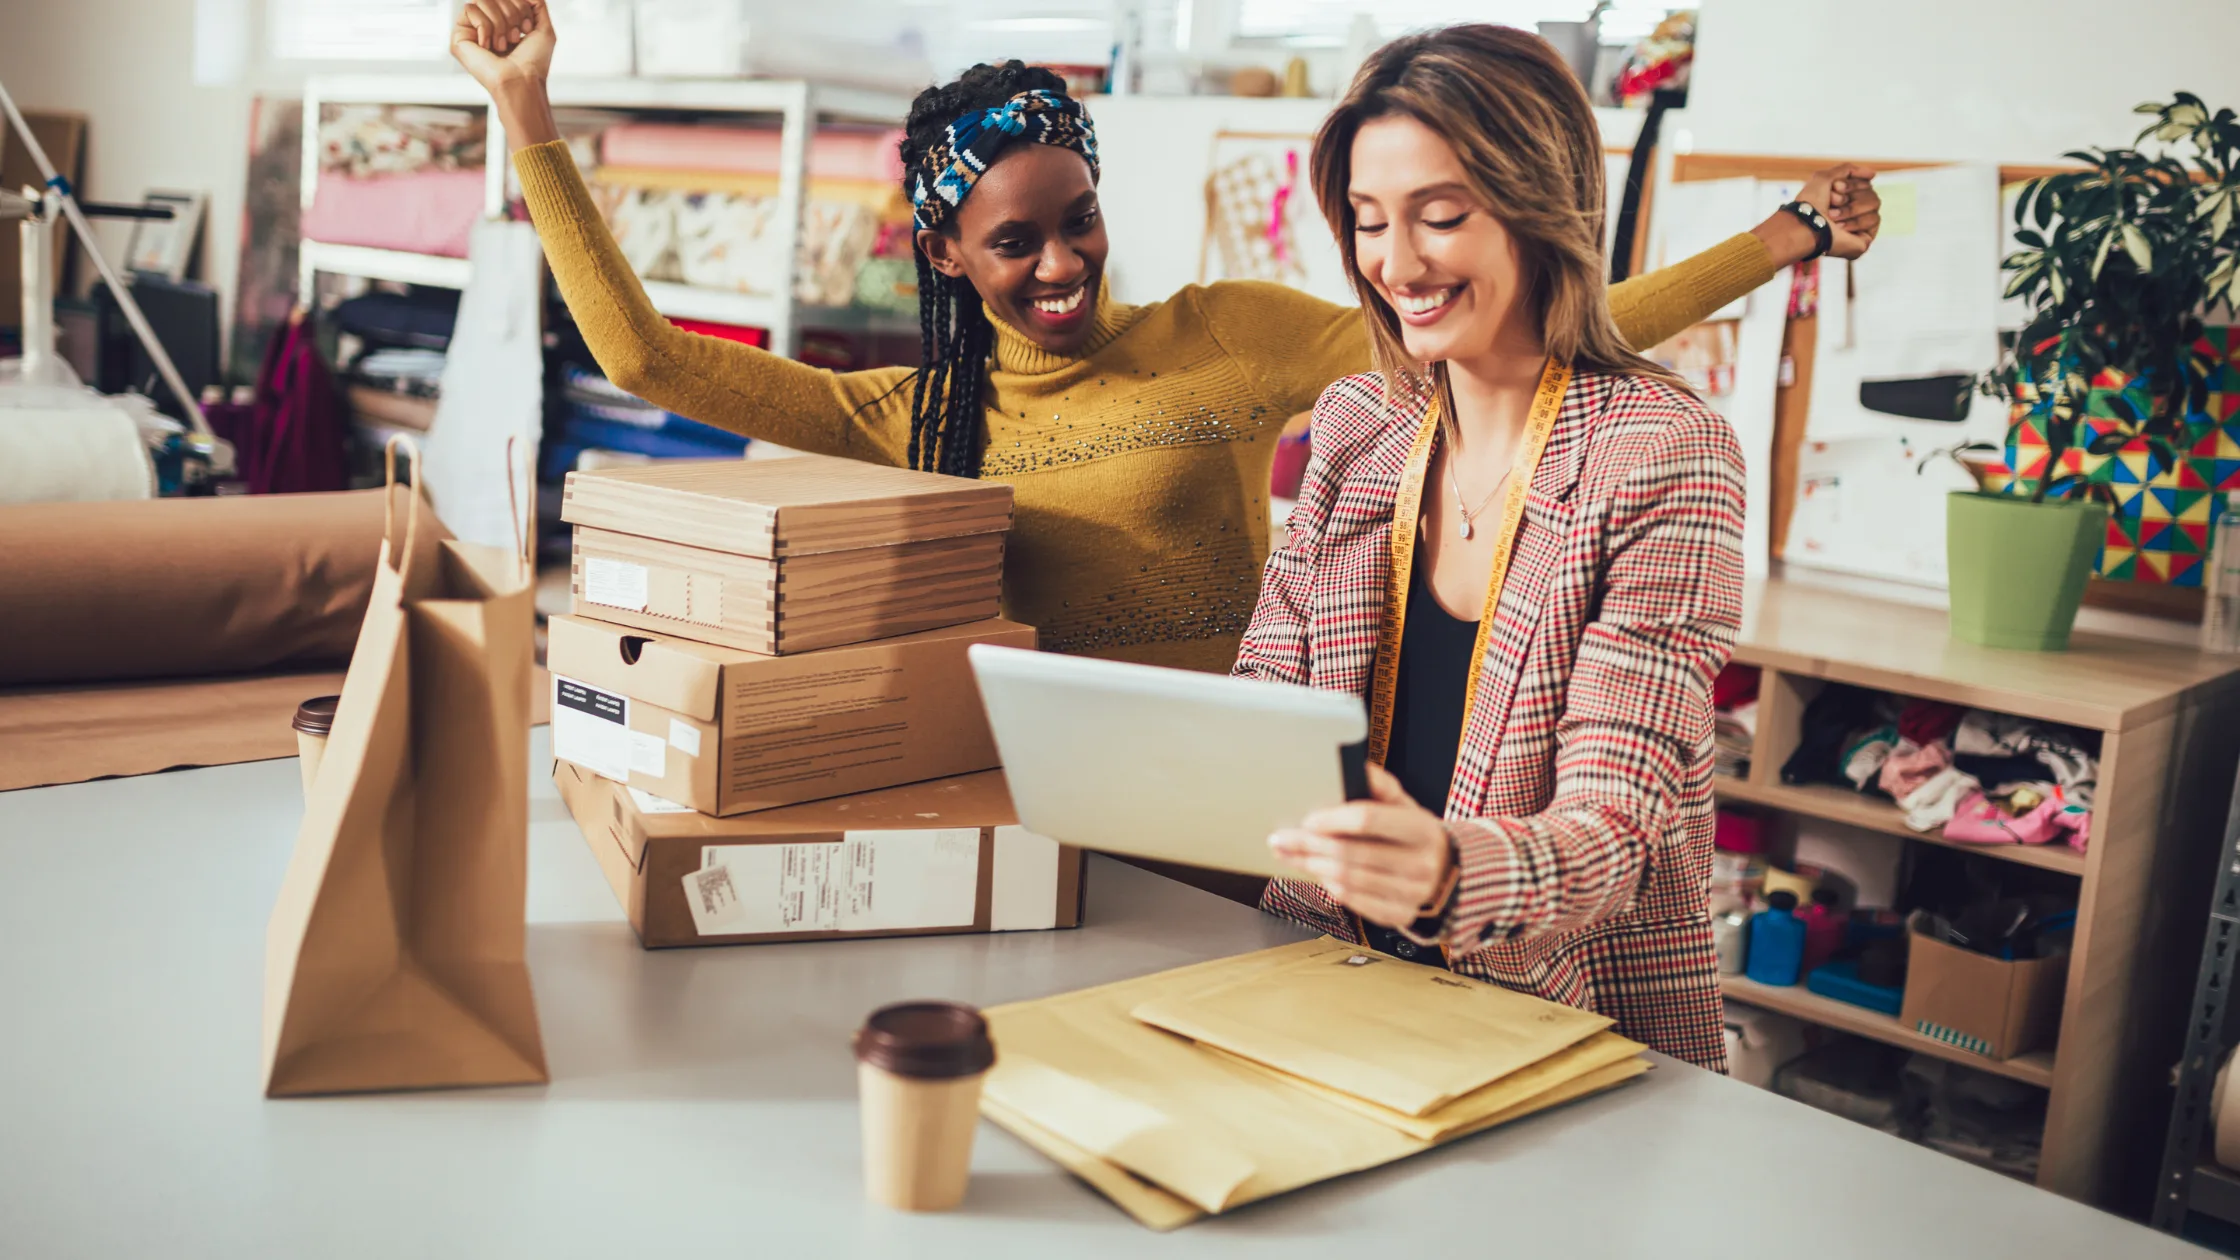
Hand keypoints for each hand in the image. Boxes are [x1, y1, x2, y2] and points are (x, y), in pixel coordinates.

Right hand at [450, 0, 555, 91]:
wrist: (522, 81)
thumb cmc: (533, 63)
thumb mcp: (543, 29)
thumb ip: (537, 5)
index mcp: (503, 23)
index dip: (520, 7)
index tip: (526, 29)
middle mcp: (487, 25)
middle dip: (511, 15)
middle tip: (515, 39)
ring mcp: (472, 30)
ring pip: (482, 0)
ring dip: (499, 23)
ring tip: (503, 45)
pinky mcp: (459, 37)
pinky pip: (469, 9)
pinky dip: (485, 27)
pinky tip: (488, 46)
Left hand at [1269, 764, 1454, 929]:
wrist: (1446, 872)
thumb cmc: (1413, 833)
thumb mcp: (1404, 804)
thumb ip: (1381, 785)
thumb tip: (1357, 765)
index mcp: (1420, 828)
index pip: (1368, 819)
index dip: (1332, 819)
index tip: (1307, 819)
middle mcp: (1420, 863)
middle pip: (1350, 853)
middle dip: (1309, 845)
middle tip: (1281, 839)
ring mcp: (1411, 893)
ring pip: (1347, 880)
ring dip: (1311, 866)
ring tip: (1291, 854)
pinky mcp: (1400, 915)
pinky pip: (1353, 902)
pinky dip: (1329, 887)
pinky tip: (1316, 873)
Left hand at [1749, 162, 1881, 264]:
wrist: (1805, 223)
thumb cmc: (1810, 202)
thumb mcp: (1825, 177)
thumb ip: (1848, 169)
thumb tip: (1873, 175)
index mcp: (1846, 200)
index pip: (1865, 184)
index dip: (1852, 184)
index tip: (1835, 187)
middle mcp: (1854, 213)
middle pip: (1872, 193)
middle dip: (1851, 196)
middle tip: (1832, 203)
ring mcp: (1860, 227)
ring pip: (1875, 204)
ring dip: (1851, 209)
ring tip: (1832, 217)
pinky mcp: (1864, 240)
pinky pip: (1874, 220)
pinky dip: (1856, 221)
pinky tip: (1840, 228)